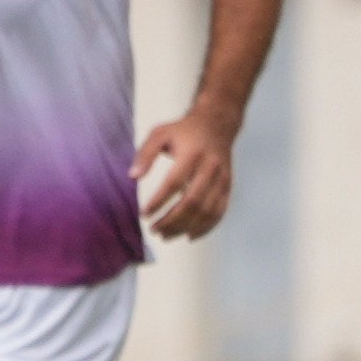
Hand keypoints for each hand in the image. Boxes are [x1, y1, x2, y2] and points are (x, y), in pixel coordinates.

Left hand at [134, 107, 237, 238]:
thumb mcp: (160, 134)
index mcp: (192, 154)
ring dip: (186, 227)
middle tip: (154, 230)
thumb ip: (145, 154)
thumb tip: (132, 176)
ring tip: (166, 235)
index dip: (159, 201)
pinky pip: (220, 211)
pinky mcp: (228, 186)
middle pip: (192, 201)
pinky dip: (206, 227)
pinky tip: (189, 235)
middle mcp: (210, 167)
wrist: (217, 124)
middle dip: (172, 220)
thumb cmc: (183, 131)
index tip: (144, 214)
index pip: (174, 183)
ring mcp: (222, 178)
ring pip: (207, 210)